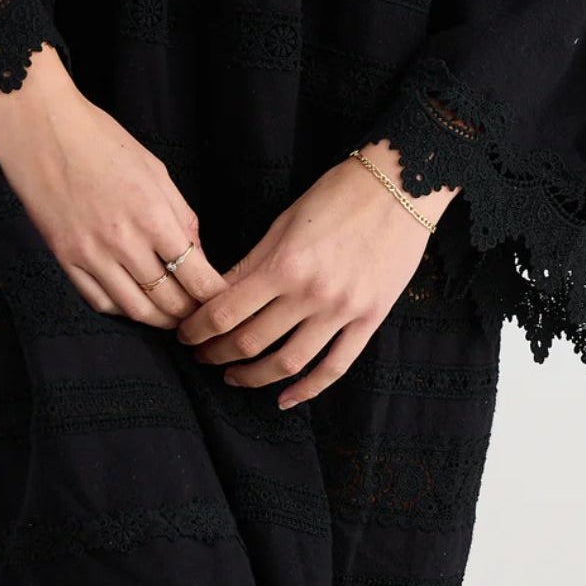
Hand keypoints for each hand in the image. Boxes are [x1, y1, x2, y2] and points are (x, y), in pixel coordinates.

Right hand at [0, 48, 229, 328]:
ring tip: (171, 316)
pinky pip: (99, 301)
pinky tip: (134, 302)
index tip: (222, 300)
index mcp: (152, 214)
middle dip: (190, 312)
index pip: (195, 275)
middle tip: (200, 313)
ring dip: (158, 319)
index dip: (214, 296)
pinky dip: (122, 309)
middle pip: (167, 300)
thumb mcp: (155, 169)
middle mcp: (123, 241)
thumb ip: (180, 215)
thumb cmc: (102, 141)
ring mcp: (90, 254)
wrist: (41, 129)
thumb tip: (198, 255)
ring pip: (134, 309)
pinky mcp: (64, 259)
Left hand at [175, 146, 459, 409]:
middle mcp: (311, 293)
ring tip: (232, 376)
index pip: (225, 311)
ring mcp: (342, 311)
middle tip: (200, 356)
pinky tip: (284, 399)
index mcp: (284, 263)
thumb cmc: (338, 194)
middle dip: (216, 354)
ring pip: (288, 362)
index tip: (184, 335)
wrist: (401, 186)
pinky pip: (334, 367)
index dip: (197, 330)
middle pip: (250, 341)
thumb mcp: (285, 222)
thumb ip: (252, 262)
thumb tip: (217, 293)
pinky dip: (307, 389)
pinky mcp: (370, 320)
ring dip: (252, 376)